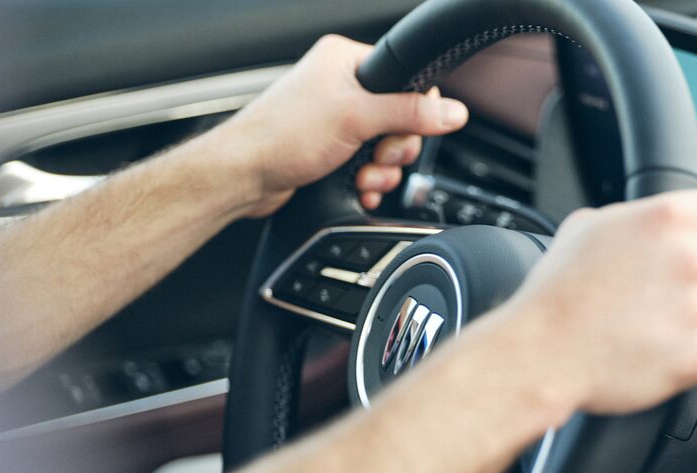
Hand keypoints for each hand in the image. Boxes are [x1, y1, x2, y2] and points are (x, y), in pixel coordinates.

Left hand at [204, 35, 469, 218]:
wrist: (243, 175)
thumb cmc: (281, 135)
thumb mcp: (356, 118)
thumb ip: (410, 113)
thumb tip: (453, 111)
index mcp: (346, 60)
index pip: (405, 78)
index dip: (414, 110)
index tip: (404, 131)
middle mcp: (340, 85)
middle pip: (400, 118)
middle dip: (393, 148)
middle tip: (377, 155)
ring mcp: (335, 119)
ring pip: (385, 147)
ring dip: (380, 170)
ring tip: (361, 176)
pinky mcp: (330, 149)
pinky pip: (368, 165)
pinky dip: (368, 181)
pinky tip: (358, 188)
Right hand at [504, 190, 696, 415]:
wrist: (541, 352)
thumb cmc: (559, 294)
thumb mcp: (588, 227)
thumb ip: (638, 219)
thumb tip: (656, 225)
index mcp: (670, 219)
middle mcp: (691, 259)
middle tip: (662, 299)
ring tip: (650, 329)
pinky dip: (689, 362)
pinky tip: (653, 353)